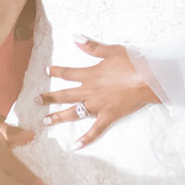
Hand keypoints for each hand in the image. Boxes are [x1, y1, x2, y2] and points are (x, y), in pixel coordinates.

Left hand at [38, 37, 158, 146]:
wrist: (149, 80)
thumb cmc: (133, 64)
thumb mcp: (112, 51)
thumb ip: (92, 46)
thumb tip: (75, 37)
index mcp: (90, 75)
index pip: (67, 73)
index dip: (56, 71)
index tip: (47, 71)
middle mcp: (90, 92)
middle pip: (64, 95)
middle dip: (48, 98)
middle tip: (35, 101)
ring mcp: (98, 106)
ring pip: (73, 113)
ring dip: (58, 118)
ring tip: (45, 122)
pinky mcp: (108, 116)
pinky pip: (95, 130)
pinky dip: (85, 139)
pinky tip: (75, 147)